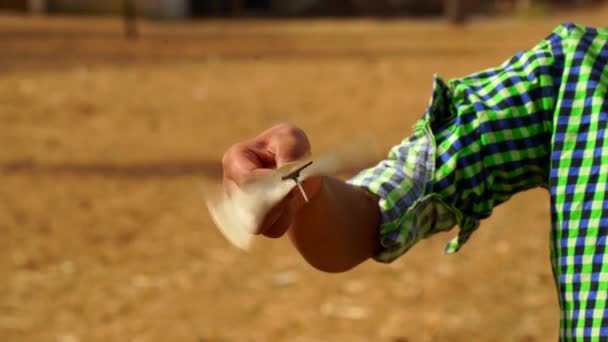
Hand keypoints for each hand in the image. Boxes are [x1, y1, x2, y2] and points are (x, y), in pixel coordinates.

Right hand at [221, 123, 321, 237]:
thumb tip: (285, 174)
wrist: (298, 172)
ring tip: (290, 195)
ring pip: (260, 222)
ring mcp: (238, 207)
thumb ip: (288, 149)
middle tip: (292, 188)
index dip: (272, 182)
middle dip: (278, 199)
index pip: (247, 180)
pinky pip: (270, 230)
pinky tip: (288, 207)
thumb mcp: (292, 138)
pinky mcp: (252, 223)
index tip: (290, 177)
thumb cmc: (290, 148)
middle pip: (251, 204)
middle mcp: (231, 185)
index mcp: (234, 160)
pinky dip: (285, 220)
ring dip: (282, 211)